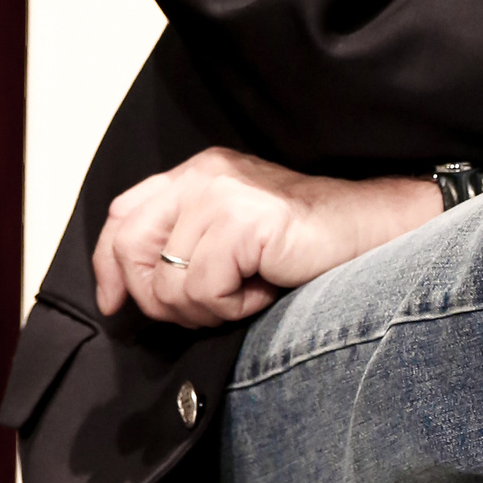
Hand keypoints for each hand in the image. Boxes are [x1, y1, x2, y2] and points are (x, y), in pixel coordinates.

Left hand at [92, 149, 441, 328]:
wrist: (374, 231)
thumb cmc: (308, 245)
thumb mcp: (232, 237)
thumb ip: (182, 244)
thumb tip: (121, 295)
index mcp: (196, 173)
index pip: (120, 216)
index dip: (108, 266)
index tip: (117, 305)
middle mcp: (202, 175)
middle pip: (129, 248)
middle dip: (157, 299)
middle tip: (206, 309)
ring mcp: (222, 193)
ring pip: (166, 283)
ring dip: (206, 308)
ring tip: (248, 293)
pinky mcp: (243, 220)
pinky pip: (203, 289)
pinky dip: (232, 307)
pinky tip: (264, 291)